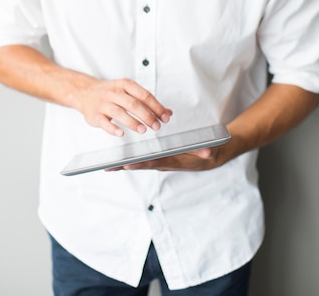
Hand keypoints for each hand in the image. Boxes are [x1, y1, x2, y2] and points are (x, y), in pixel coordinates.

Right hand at [78, 77, 172, 136]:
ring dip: (133, 122)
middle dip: (147, 116)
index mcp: (125, 85)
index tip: (164, 117)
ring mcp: (104, 103)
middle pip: (133, 104)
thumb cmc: (111, 93)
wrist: (85, 92)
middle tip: (156, 126)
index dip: (156, 106)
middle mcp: (114, 93)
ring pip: (120, 113)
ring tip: (143, 130)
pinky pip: (104, 122)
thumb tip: (167, 112)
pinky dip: (113, 129)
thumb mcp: (129, 92)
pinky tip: (121, 133)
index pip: (144, 95)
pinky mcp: (95, 115)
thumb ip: (148, 102)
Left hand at [108, 144, 230, 171]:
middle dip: (125, 167)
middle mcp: (164, 163)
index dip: (141, 163)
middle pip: (142, 165)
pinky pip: (144, 160)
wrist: (210, 158)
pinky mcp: (160, 159)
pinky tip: (120, 161)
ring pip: (141, 164)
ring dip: (125, 166)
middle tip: (109, 167)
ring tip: (108, 166)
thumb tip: (207, 153)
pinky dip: (132, 161)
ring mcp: (161, 162)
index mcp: (173, 161)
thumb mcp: (208, 151)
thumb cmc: (207, 153)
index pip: (154, 162)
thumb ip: (206, 152)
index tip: (127, 164)